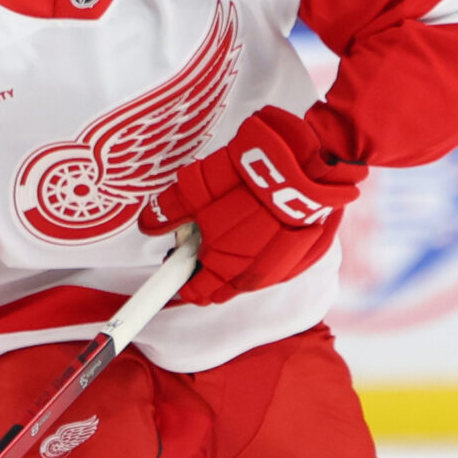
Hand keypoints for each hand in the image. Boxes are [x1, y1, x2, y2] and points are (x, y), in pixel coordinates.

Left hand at [136, 104, 360, 305]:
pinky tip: (266, 229)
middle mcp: (252, 273)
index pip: (197, 291)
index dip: (184, 282)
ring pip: (253, 275)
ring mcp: (283, 264)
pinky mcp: (307, 251)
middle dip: (211, 272)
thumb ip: (169, 211)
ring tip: (236, 231)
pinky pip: (281, 261)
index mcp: (223, 266)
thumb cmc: (249, 178)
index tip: (178, 272)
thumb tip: (150, 223)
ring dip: (241, 262)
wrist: (305, 165)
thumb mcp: (195, 188)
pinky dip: (270, 251)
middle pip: (225, 287)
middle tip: (205, 246)